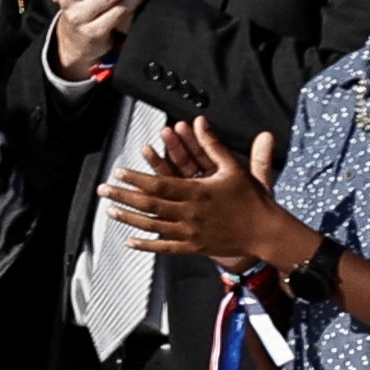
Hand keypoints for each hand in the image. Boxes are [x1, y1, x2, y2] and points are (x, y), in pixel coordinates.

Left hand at [103, 118, 312, 267]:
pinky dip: (146, 245)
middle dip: (123, 195)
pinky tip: (129, 241)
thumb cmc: (252, 199)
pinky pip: (165, 247)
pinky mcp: (193, 247)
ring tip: (109, 210)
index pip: (159, 184)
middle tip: (102, 189)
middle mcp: (190, 213)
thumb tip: (200, 121)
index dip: (136, 178)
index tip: (118, 172)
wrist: (267, 231)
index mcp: (198, 192)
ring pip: (152, 226)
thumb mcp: (233, 168)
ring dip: (128, 218)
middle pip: (149, 204)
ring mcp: (190, 232)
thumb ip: (213, 145)